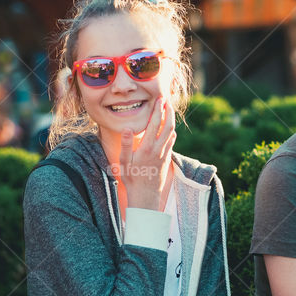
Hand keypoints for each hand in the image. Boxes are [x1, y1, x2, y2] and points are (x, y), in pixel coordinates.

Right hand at [118, 96, 175, 211]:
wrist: (146, 195)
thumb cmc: (132, 179)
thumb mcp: (124, 162)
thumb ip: (126, 144)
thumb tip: (128, 128)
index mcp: (147, 147)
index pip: (155, 123)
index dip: (158, 110)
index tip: (159, 99)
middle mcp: (159, 149)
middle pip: (168, 125)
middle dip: (169, 111)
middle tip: (167, 100)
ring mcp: (165, 154)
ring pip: (172, 132)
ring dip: (171, 119)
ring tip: (168, 109)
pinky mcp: (167, 159)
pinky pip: (171, 141)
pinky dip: (171, 130)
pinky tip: (169, 127)